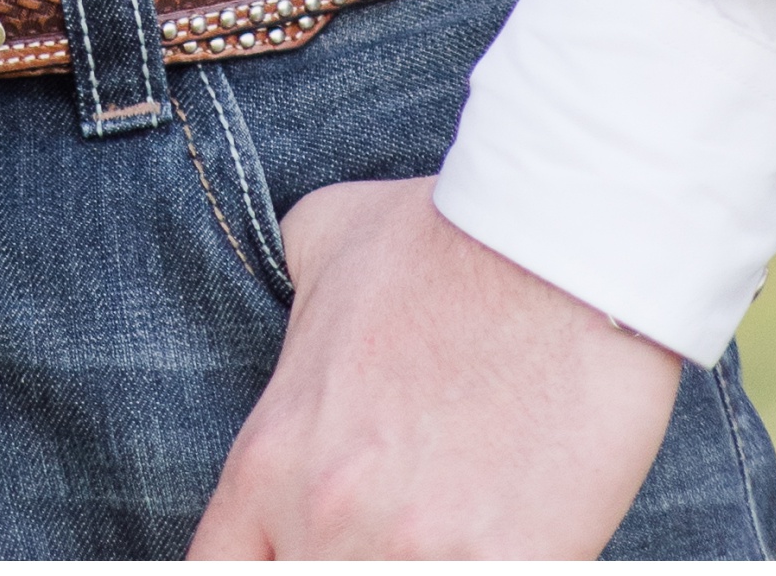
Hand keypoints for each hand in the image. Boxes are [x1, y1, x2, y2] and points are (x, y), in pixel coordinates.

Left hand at [189, 177, 679, 560]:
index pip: (218, 570)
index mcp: (269, 455)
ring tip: (442, 526)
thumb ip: (291, 314)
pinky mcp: (513, 567)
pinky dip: (487, 570)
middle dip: (333, 560)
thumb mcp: (318, 242)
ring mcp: (418, 553)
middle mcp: (326, 516)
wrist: (557, 244)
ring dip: (411, 564)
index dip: (257, 566)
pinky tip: (500, 542)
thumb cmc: (438, 233)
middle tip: (387, 525)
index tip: (291, 545)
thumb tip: (298, 327)